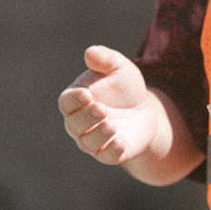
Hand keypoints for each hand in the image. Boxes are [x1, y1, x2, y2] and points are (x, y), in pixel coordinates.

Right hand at [58, 45, 159, 165]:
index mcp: (77, 100)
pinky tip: (120, 143)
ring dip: (98, 135)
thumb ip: (105, 59)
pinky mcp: (110, 153)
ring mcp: (93, 140)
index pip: (66, 102)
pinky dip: (111, 152)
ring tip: (112, 125)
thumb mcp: (119, 68)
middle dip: (86, 118)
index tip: (86, 94)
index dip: (74, 100)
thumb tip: (90, 52)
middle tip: (101, 109)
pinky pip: (106, 156)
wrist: (144, 110)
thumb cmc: (124, 87)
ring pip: (88, 142)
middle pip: (74, 124)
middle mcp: (79, 123)